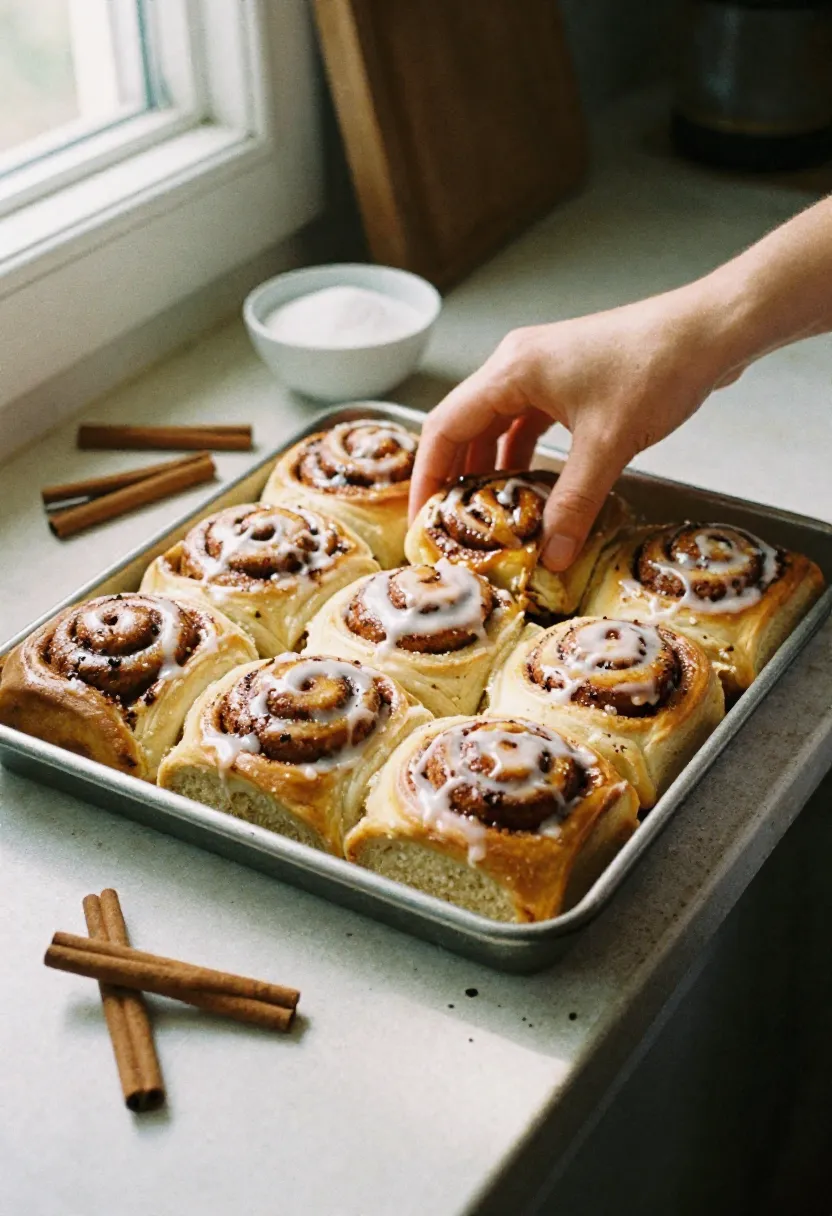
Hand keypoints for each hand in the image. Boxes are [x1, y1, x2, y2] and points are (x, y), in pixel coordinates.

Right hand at [409, 283, 741, 569]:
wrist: (708, 331)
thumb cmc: (657, 368)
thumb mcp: (609, 445)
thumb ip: (575, 504)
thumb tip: (552, 557)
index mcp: (511, 371)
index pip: (444, 427)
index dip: (427, 476)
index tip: (422, 519)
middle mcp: (516, 365)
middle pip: (463, 426)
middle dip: (454, 478)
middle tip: (450, 527)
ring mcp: (541, 370)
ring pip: (496, 426)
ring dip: (490, 470)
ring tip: (486, 517)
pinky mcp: (566, 380)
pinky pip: (526, 423)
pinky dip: (521, 457)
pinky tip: (530, 491)